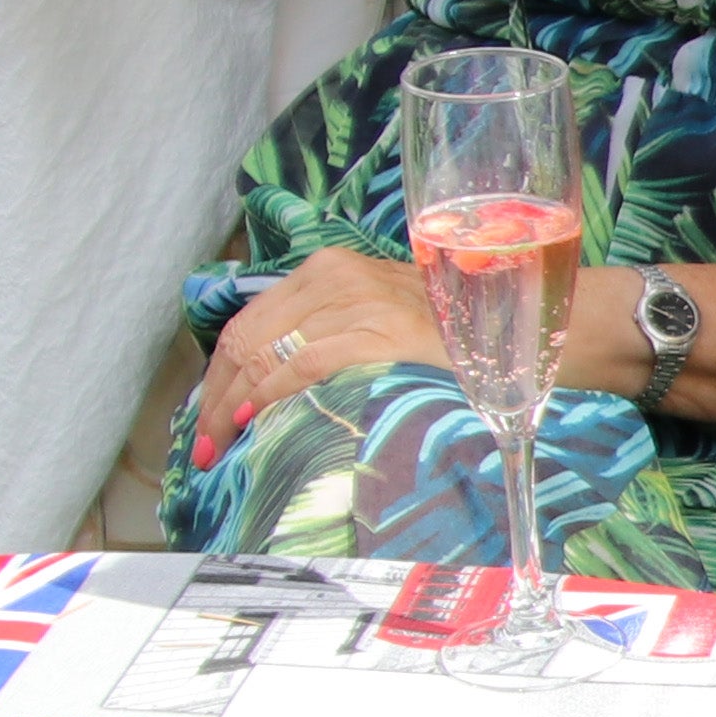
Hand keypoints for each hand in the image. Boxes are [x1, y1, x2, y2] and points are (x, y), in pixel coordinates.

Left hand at [185, 248, 437, 466]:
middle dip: (216, 397)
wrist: (512, 325)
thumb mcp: (373, 319)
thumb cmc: (444, 333)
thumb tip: (268, 385)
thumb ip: (325, 334)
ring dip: (233, 406)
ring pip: (267, 353)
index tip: (208, 418)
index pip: (249, 323)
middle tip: (204, 446)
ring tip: (221, 446)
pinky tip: (255, 417)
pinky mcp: (380, 330)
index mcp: (327, 270)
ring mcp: (358, 300)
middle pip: (247, 338)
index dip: (218, 375)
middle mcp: (335, 276)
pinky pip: (305, 364)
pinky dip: (272, 393)